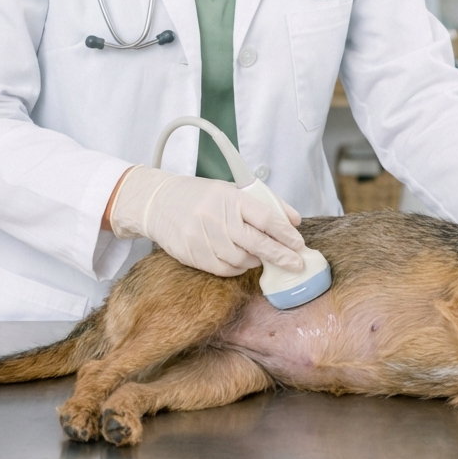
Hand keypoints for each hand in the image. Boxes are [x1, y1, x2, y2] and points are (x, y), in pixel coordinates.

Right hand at [109, 166, 305, 276]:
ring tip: (263, 257)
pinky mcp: (192, 255)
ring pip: (241, 259)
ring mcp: (203, 238)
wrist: (159, 203)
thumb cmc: (202, 196)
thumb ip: (266, 204)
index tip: (299, 243)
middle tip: (297, 264)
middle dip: (281, 255)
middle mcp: (217, 218)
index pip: (265, 218)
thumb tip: (294, 221)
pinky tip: (243, 260)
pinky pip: (224, 269)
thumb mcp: (233, 189)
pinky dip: (238, 267)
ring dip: (257, 261)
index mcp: (231, 198)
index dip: (285, 233)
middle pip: (257, 243)